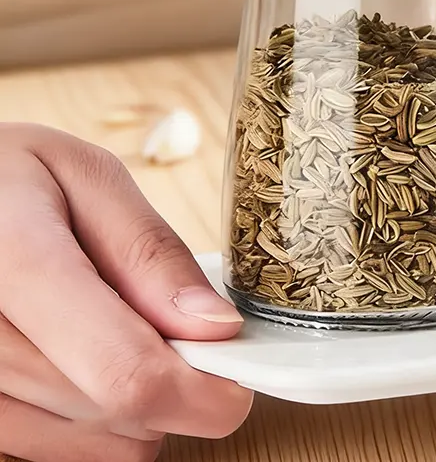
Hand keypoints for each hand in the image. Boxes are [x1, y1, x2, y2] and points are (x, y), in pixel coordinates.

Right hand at [0, 124, 252, 460]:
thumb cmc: (9, 177)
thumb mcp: (85, 177)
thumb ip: (148, 251)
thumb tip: (216, 327)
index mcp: (16, 261)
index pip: (124, 371)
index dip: (199, 392)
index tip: (237, 381)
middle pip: (115, 410)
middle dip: (172, 378)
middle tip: (172, 321)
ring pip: (88, 441)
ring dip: (132, 404)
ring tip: (118, 326)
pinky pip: (48, 448)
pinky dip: (89, 418)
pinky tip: (84, 359)